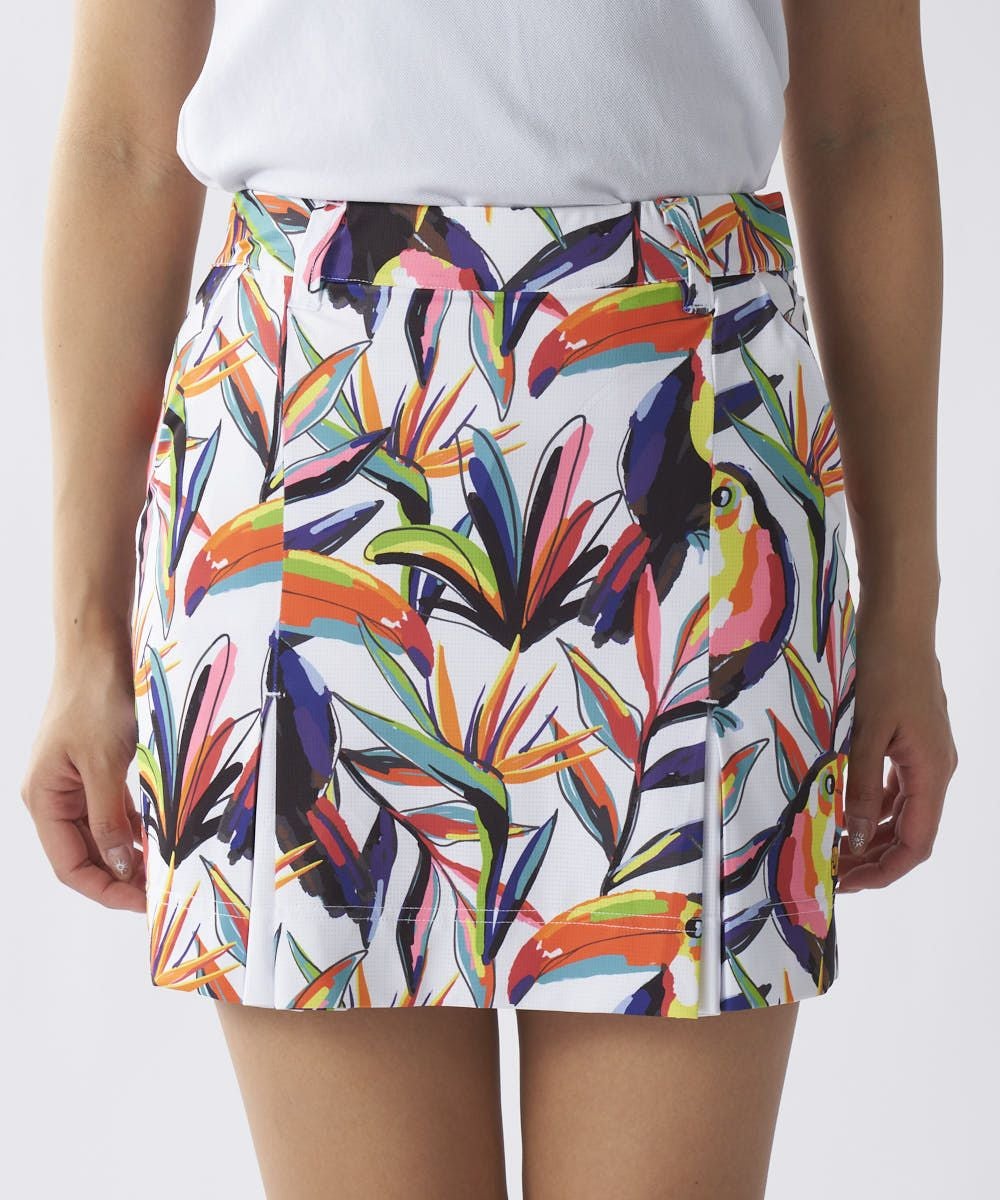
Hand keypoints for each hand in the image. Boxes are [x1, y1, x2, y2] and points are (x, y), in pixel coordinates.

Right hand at [21, 636, 145, 912]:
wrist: (99, 644)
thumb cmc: (94, 695)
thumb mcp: (105, 763)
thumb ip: (110, 818)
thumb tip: (120, 867)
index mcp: (44, 799)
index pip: (71, 866)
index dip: (107, 889)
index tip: (145, 902)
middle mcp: (56, 795)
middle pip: (88, 854)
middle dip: (123, 875)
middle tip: (165, 888)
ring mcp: (77, 780)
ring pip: (105, 832)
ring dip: (134, 850)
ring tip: (169, 865)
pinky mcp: (98, 765)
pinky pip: (116, 807)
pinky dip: (138, 823)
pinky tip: (164, 831)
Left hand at [836, 608, 957, 893]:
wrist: (899, 621)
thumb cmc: (883, 669)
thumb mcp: (866, 731)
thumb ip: (863, 787)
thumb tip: (857, 839)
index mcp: (932, 772)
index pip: (917, 843)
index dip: (885, 871)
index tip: (848, 883)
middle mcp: (936, 768)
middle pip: (911, 833)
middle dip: (874, 859)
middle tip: (832, 872)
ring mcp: (925, 754)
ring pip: (903, 811)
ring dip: (872, 835)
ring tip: (834, 848)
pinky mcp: (911, 740)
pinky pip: (896, 786)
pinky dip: (873, 805)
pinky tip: (845, 811)